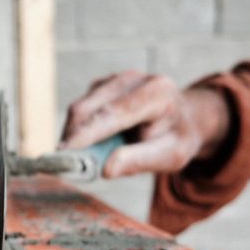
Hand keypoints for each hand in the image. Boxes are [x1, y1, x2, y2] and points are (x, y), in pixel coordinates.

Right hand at [59, 70, 230, 177]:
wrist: (183, 118)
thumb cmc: (177, 138)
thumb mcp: (172, 155)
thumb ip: (141, 161)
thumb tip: (106, 170)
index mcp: (157, 92)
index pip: (115, 112)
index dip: (88, 132)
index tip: (65, 151)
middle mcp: (134, 79)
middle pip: (89, 107)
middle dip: (73, 137)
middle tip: (67, 165)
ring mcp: (115, 79)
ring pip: (80, 107)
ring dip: (74, 135)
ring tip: (84, 158)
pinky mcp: (102, 85)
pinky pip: (81, 109)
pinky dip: (79, 130)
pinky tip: (92, 144)